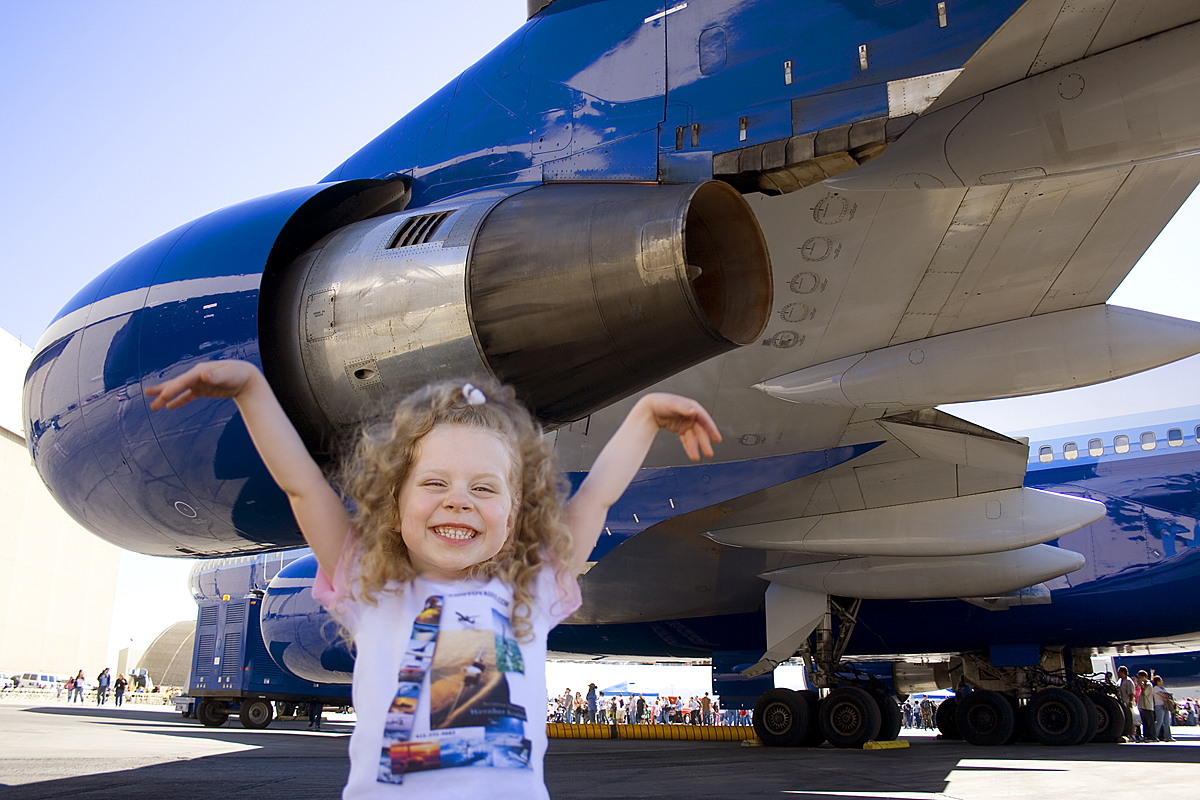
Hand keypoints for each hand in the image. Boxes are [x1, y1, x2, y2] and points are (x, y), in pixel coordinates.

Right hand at [143, 360, 258, 410]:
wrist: (247, 378)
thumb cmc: (239, 374)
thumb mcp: (229, 374)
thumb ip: (215, 375)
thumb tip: (203, 373)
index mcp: (200, 370)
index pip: (183, 380)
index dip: (173, 389)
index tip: (163, 397)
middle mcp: (196, 375)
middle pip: (176, 384)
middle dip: (163, 391)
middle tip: (147, 396)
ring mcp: (198, 382)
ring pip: (178, 390)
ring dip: (166, 396)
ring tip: (153, 404)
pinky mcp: (202, 389)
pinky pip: (187, 396)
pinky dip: (178, 401)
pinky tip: (169, 407)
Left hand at [639, 393, 720, 460]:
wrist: (649, 408)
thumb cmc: (661, 402)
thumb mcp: (673, 404)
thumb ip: (684, 408)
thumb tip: (694, 411)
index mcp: (693, 407)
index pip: (705, 420)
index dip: (712, 429)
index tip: (717, 438)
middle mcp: (691, 416)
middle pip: (700, 431)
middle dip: (704, 443)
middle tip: (708, 453)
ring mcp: (686, 423)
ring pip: (693, 437)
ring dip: (695, 447)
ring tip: (696, 457)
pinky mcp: (680, 429)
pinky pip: (687, 439)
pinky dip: (689, 447)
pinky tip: (692, 454)